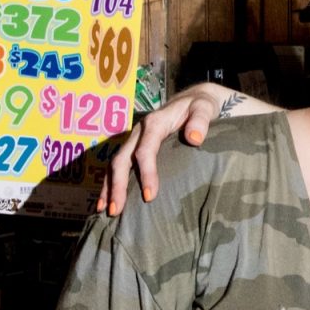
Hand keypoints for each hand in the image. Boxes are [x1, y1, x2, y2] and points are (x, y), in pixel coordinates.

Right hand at [102, 82, 238, 214]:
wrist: (194, 99)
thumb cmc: (200, 106)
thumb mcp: (204, 108)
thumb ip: (200, 120)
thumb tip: (194, 138)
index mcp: (155, 123)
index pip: (146, 150)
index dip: (146, 173)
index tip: (150, 196)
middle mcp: (139, 131)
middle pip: (122, 159)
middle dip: (118, 185)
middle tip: (116, 210)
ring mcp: (134, 139)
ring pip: (116, 164)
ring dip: (109, 187)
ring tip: (105, 210)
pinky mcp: (134, 146)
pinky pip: (119, 165)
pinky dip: (111, 182)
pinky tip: (107, 200)